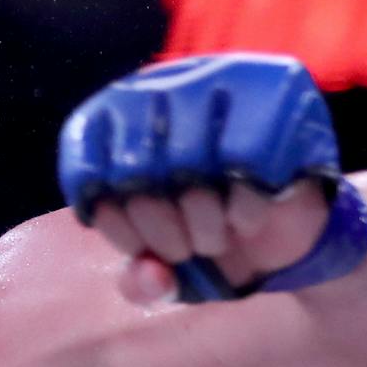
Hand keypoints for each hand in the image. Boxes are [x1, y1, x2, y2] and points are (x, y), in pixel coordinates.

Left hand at [58, 53, 366, 302]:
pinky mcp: (275, 99)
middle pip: (135, 170)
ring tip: (216, 238)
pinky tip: (247, 222)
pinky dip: (244, 214)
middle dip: (161, 232)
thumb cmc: (205, 233)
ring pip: (189, 166)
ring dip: (204, 227)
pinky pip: (246, 165)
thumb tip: (152, 276)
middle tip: (186, 250)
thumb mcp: (162, 267)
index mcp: (113, 121)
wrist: (281, 227)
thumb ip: (140, 282)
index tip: (144, 248)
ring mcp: (218, 85)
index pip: (85, 171)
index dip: (115, 224)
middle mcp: (159, 89)